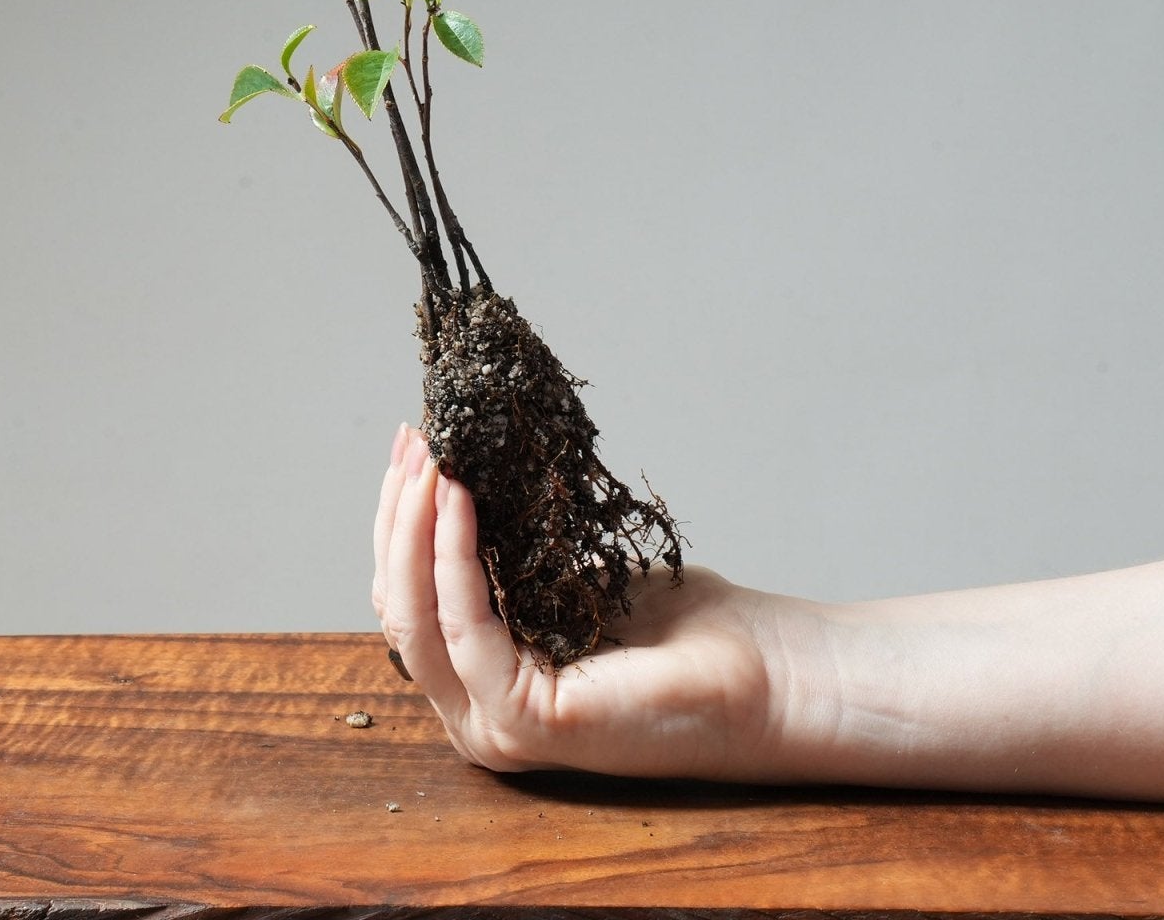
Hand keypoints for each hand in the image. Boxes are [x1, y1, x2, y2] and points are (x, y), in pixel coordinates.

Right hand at [371, 422, 787, 778]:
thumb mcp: (573, 576)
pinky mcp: (523, 719)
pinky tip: (461, 496)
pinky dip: (453, 554)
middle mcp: (475, 712)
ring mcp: (494, 724)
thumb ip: (512, 554)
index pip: (407, 598)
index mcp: (483, 683)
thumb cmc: (685, 631)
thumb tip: (463, 475)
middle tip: (415, 440)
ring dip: (413, 526)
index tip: (415, 445)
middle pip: (399, 602)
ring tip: (430, 457)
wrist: (766, 675)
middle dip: (398, 511)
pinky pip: (464, 624)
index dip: (400, 517)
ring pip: (413, 616)